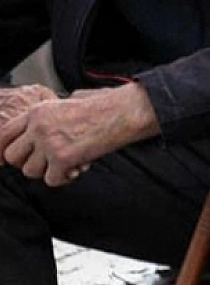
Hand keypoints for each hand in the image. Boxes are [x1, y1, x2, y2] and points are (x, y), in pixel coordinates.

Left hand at [0, 83, 157, 185]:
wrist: (123, 113)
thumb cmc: (104, 108)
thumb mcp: (67, 104)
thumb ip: (48, 119)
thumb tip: (40, 136)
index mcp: (37, 112)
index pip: (4, 134)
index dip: (5, 150)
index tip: (11, 159)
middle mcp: (38, 126)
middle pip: (12, 156)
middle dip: (29, 162)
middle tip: (47, 162)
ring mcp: (49, 142)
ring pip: (30, 171)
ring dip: (49, 172)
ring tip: (67, 164)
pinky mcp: (63, 158)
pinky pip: (51, 180)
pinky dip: (64, 178)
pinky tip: (77, 168)